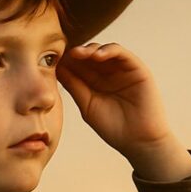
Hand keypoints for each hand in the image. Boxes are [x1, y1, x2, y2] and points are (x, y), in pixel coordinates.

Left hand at [57, 41, 175, 159]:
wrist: (138, 141)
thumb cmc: (113, 127)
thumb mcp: (87, 105)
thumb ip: (75, 87)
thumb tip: (57, 69)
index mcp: (95, 83)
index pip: (79, 66)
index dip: (66, 62)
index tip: (52, 60)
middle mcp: (108, 73)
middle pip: (90, 56)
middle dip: (76, 54)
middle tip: (62, 53)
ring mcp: (123, 70)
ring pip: (104, 51)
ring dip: (90, 50)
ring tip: (78, 53)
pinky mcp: (137, 68)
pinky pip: (122, 54)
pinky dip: (109, 50)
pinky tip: (96, 56)